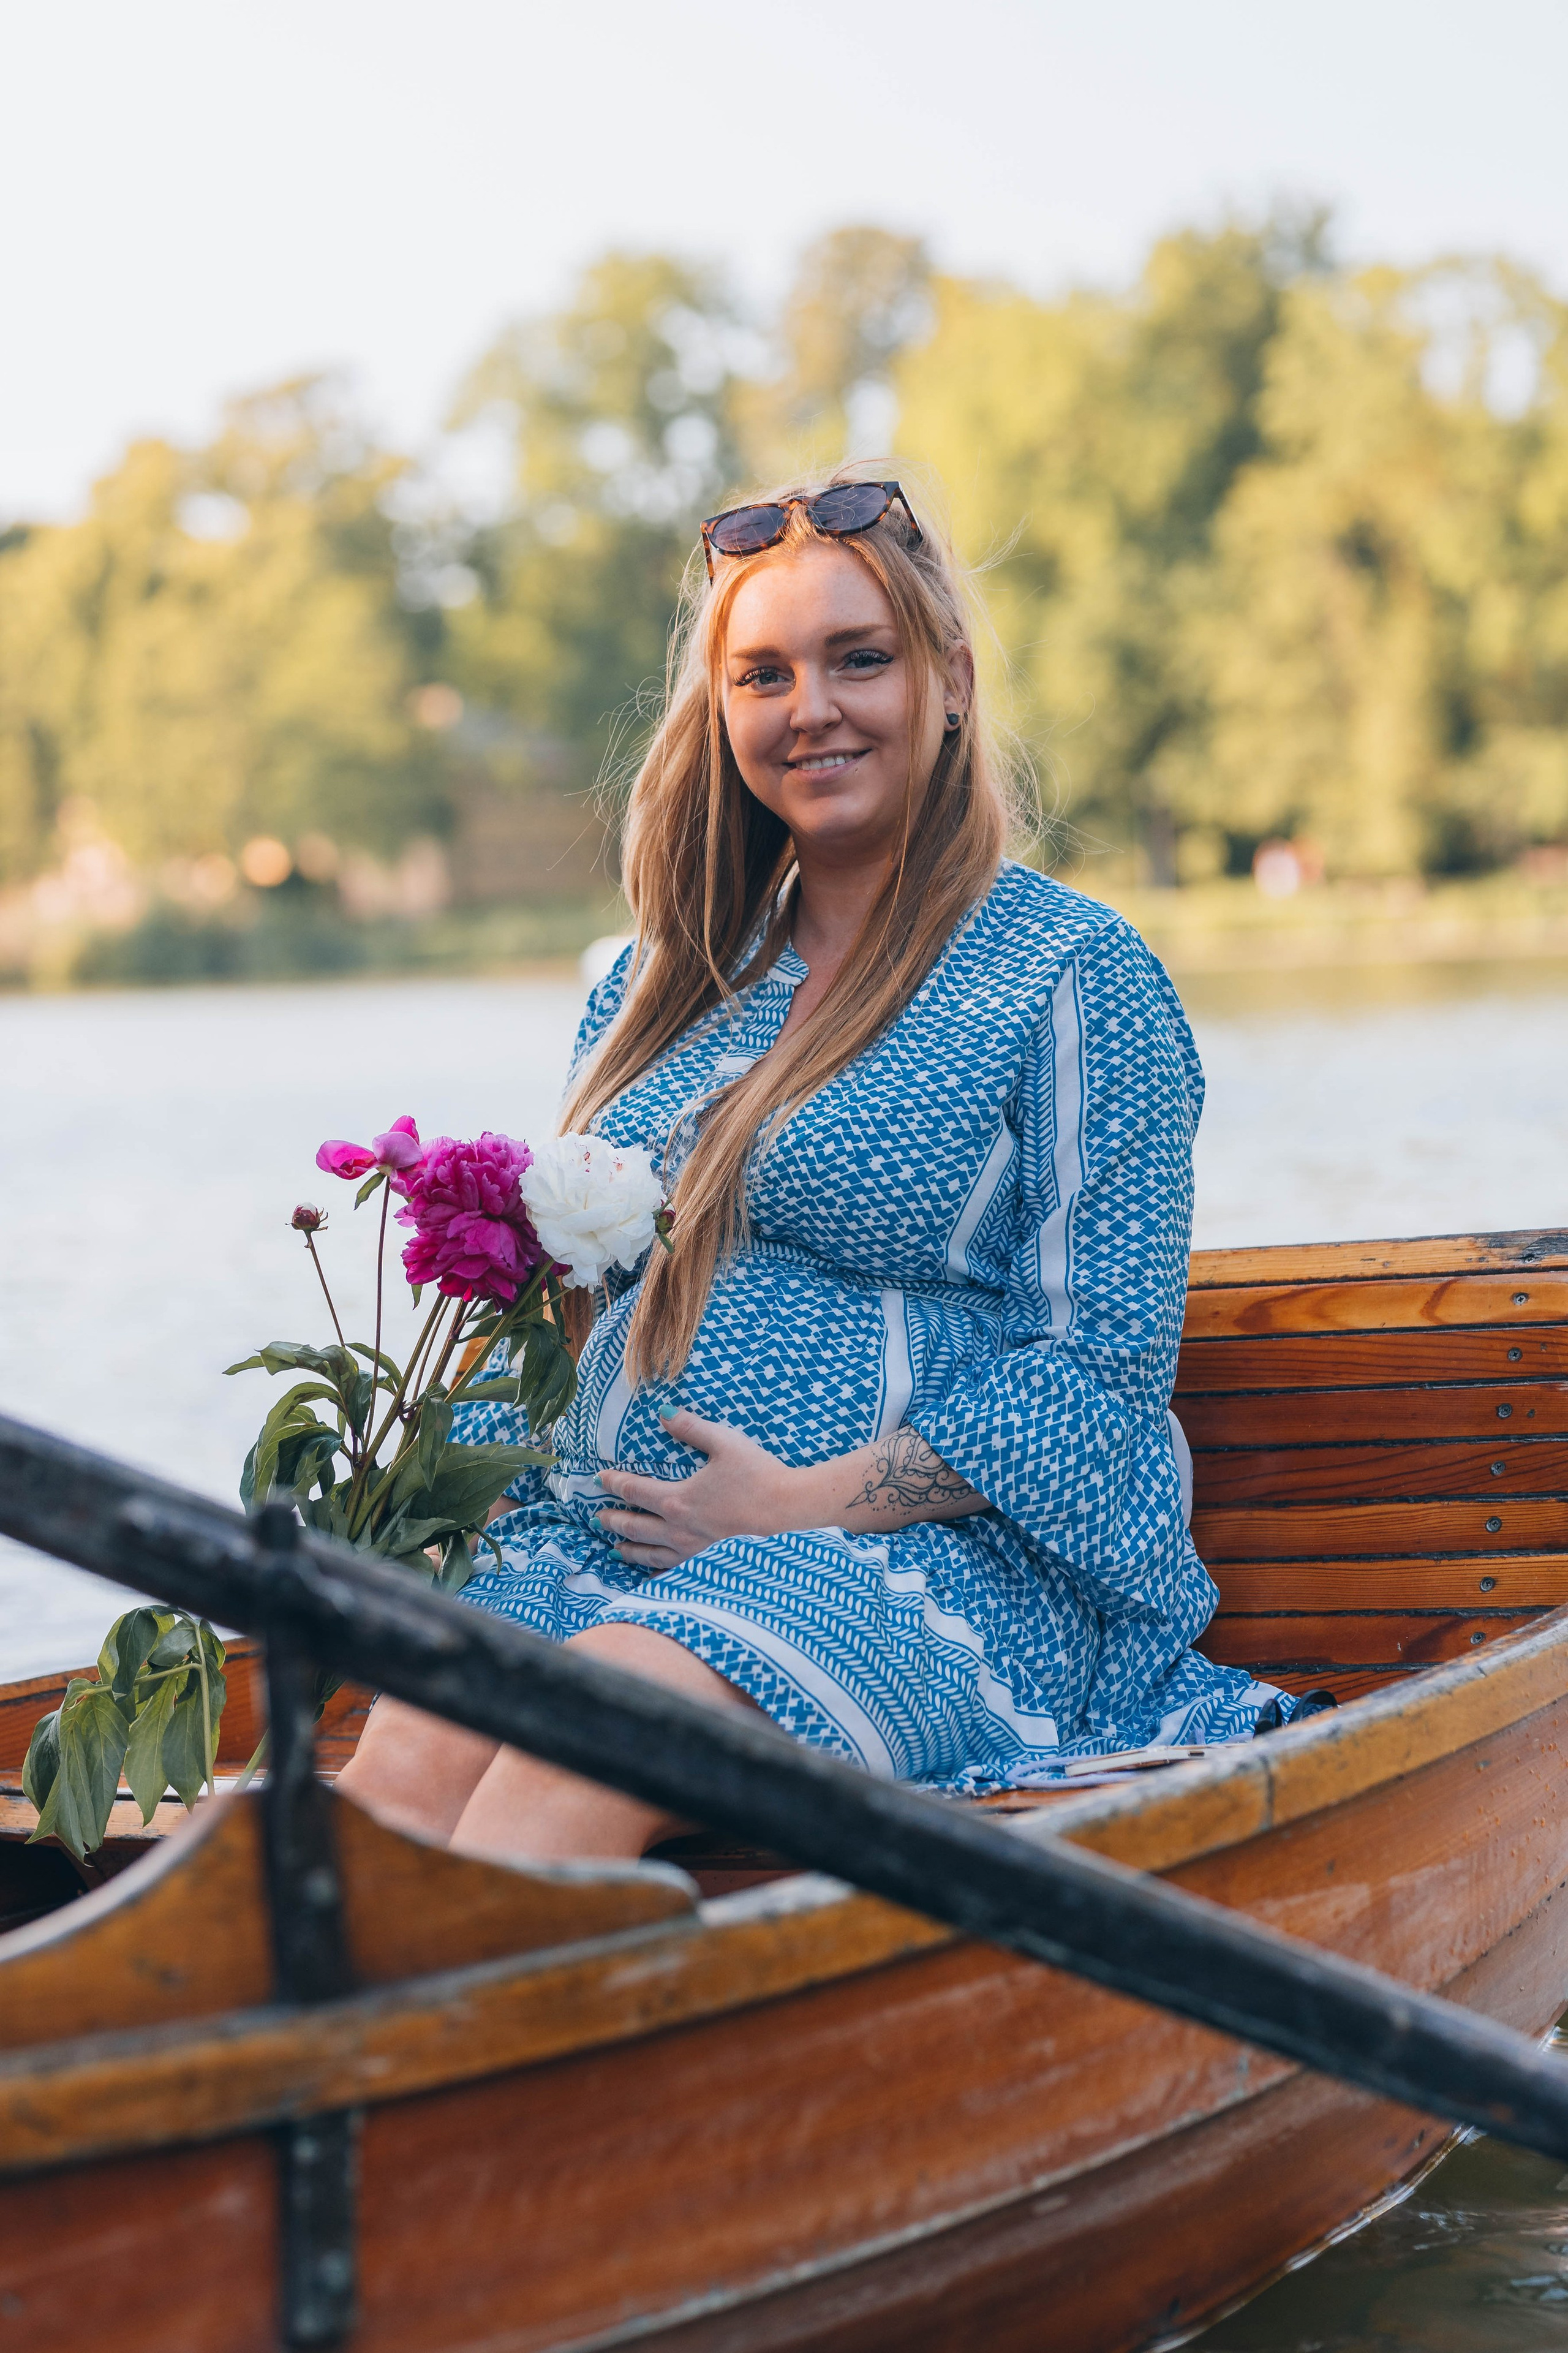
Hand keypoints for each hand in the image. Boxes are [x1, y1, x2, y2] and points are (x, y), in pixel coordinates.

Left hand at [596, 1409, 809, 1570]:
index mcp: (677, 1499)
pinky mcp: (709, 1561)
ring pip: (651, 1553)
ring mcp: (694, 1549)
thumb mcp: (724, 1442)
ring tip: (615, 1550)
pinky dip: (657, 1571)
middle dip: (612, 1520)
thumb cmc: (757, 1474)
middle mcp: (679, 1528)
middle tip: (596, 1517)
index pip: (634, 1490)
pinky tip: (653, 1573)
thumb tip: (663, 1413)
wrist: (787, 1509)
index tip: (599, 1480)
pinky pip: (675, 1570)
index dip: (613, 1483)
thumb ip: (691, 1427)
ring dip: (629, 1550)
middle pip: (635, 1526)